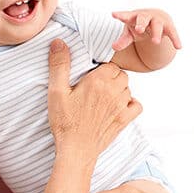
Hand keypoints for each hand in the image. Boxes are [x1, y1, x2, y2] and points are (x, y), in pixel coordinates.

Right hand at [47, 39, 141, 158]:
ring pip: (128, 88)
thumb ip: (59, 65)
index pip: (109, 65)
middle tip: (95, 85)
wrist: (76, 150)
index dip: (100, 69)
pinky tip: (118, 105)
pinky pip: (137, 105)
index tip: (89, 76)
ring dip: (119, 88)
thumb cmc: (65, 122)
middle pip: (120, 75)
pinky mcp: (124, 120)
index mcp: (98, 81)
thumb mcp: (56, 92)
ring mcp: (121, 106)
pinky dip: (131, 103)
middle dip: (110, 76)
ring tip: (103, 95)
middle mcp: (113, 92)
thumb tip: (59, 42)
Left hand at [111, 9, 181, 51]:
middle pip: (143, 18)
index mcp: (134, 17)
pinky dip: (175, 39)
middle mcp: (146, 16)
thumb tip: (114, 47)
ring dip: (156, 33)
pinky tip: (179, 47)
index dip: (121, 15)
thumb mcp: (130, 33)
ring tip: (155, 42)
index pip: (126, 15)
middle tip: (139, 30)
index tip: (114, 14)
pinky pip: (172, 32)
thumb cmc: (139, 25)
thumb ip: (123, 40)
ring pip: (157, 25)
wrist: (157, 17)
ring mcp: (158, 20)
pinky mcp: (168, 26)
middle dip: (141, 23)